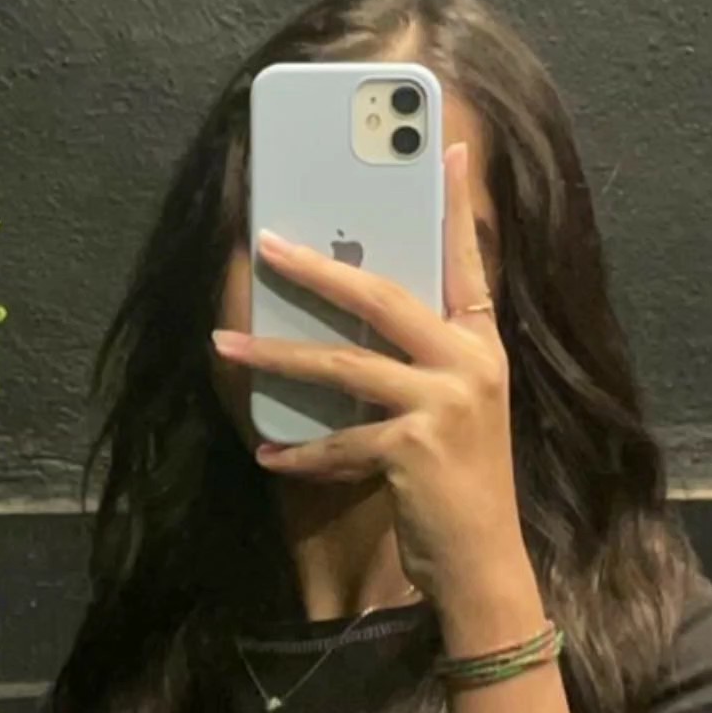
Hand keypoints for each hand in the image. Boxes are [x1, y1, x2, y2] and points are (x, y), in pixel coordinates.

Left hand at [211, 143, 540, 623]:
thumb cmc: (462, 484)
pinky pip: (337, 438)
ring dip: (276, 355)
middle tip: (266, 242)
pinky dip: (299, 450)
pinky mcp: (414, 448)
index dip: (458, 204)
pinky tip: (268, 454)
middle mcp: (470, 364)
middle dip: (319, 269)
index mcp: (482, 345)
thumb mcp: (458, 409)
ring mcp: (445, 404)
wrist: (485, 565)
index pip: (469, 260)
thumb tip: (357, 317)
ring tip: (226, 343)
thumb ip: (423, 360)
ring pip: (344, 363)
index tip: (450, 147)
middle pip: (384, 296)